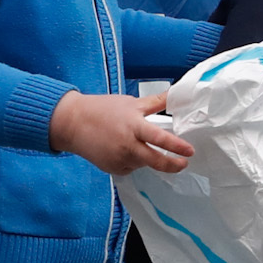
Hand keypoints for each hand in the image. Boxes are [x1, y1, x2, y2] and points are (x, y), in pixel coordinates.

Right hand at [51, 90, 194, 175]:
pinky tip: (122, 149)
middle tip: (183, 164)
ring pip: (143, 164)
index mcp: (134, 126)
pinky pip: (130, 168)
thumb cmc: (103, 109)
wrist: (72, 123)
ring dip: (148, 158)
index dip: (177, 147)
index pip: (160, 139)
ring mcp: (119, 159)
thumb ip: (155, 102)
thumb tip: (176, 94)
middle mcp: (127, 146)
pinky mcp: (112, 168)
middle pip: (155, 161)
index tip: (190, 151)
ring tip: (137, 142)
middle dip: (173, 165)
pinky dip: (133, 161)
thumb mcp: (131, 102)